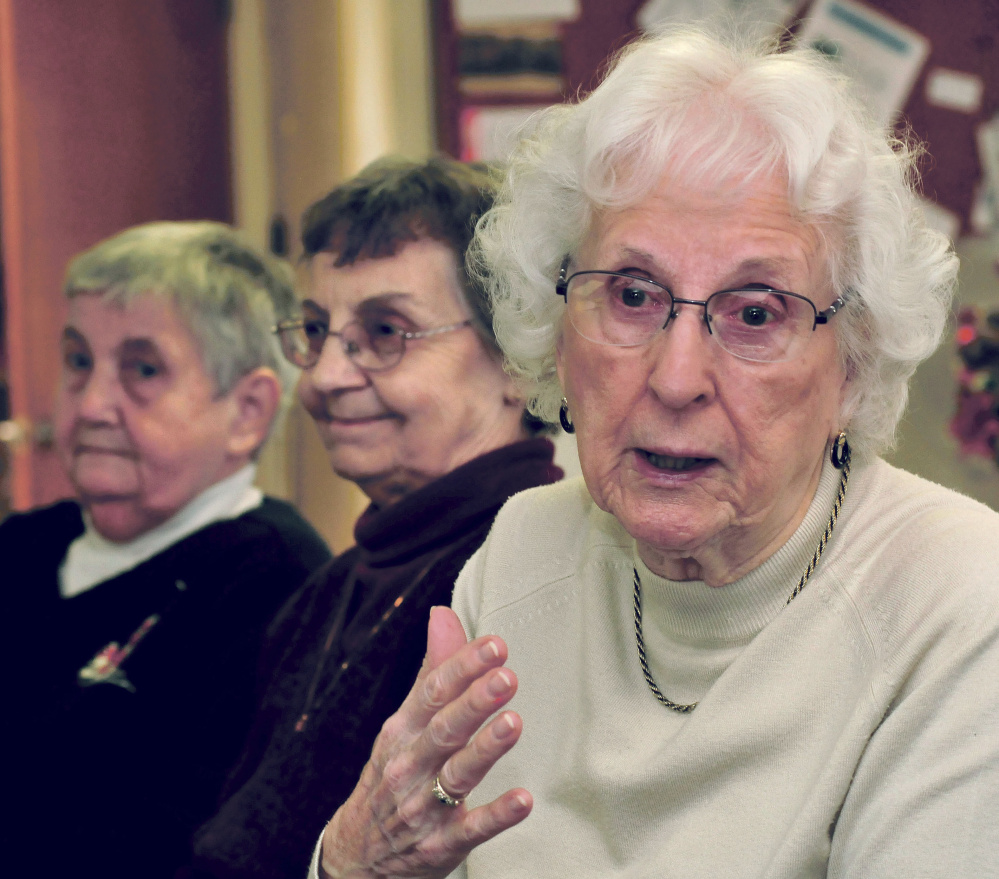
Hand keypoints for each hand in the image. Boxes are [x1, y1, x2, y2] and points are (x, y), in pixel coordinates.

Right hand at [319, 606, 531, 877]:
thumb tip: (443, 614)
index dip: (463, 667)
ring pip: (457, 774)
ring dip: (485, 749)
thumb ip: (431, 669)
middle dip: (474, 701)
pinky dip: (496, 815)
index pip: (432, 691)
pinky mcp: (441, 844)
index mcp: (402, 729)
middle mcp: (409, 764)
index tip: (495, 644)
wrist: (357, 855)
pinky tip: (523, 799)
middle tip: (506, 676)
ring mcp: (423, 806)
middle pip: (444, 729)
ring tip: (514, 722)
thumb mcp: (404, 722)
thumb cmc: (393, 773)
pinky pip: (471, 829)